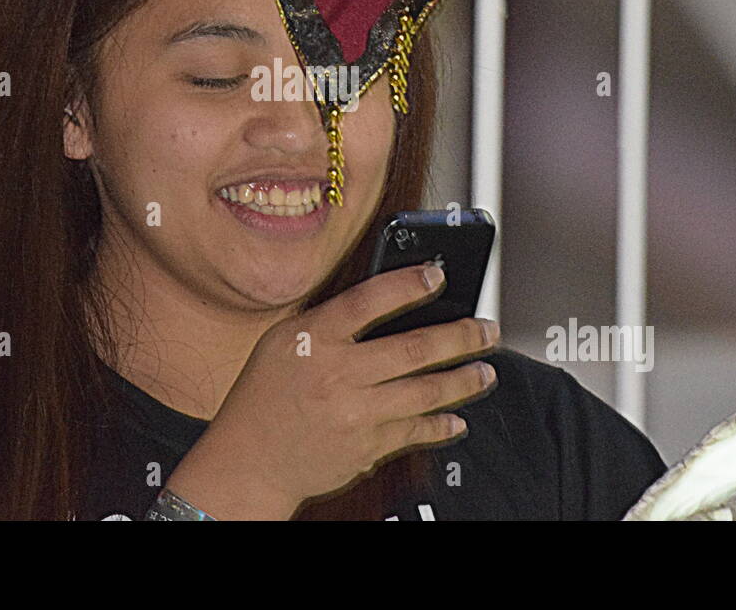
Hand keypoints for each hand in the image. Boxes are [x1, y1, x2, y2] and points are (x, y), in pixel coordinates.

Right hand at [166, 263, 500, 518]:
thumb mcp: (283, 341)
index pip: (368, 302)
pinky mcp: (366, 449)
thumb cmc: (265, 395)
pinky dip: (441, 424)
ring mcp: (354, 415)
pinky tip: (458, 417)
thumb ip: (330, 321)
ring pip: (424, 392)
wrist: (249, 460)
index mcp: (312, 339)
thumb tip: (389, 299)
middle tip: (486, 329)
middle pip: (412, 349)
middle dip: (460, 337)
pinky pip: (415, 431)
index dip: (407, 285)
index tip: (437, 276)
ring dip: (463, 381)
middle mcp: (336, 374)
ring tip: (486, 371)